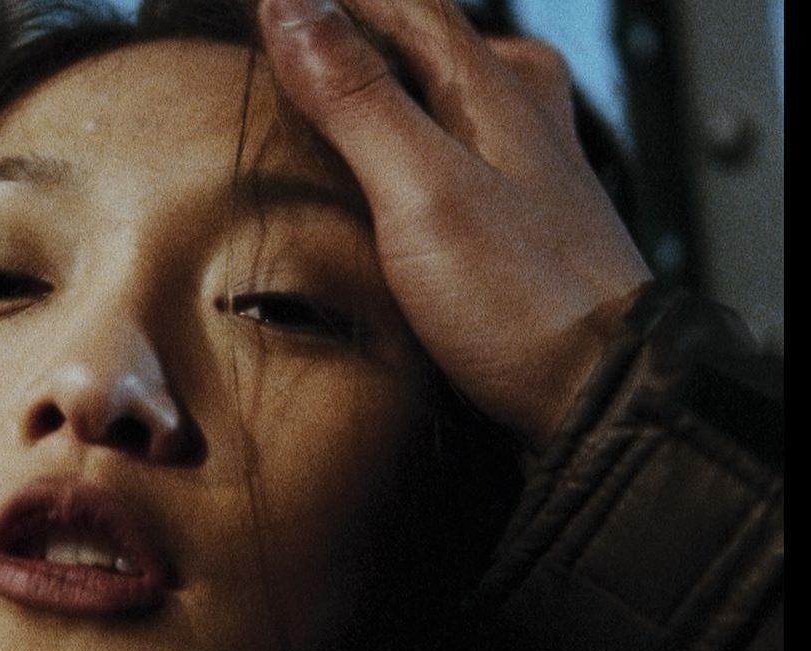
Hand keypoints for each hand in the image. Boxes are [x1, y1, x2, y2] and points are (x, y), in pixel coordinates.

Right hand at [257, 0, 653, 444]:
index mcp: (492, 85)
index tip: (262, 8)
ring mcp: (518, 161)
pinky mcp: (511, 214)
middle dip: (349, 34)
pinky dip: (399, 140)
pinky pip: (444, 145)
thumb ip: (357, 98)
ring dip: (375, 87)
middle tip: (279, 48)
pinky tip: (375, 171)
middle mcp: (514, 108)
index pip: (397, 1)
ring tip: (314, 98)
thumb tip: (293, 4)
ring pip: (434, 91)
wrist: (601, 397)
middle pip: (417, 39)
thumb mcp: (422, 189)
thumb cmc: (524, 300)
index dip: (325, 0)